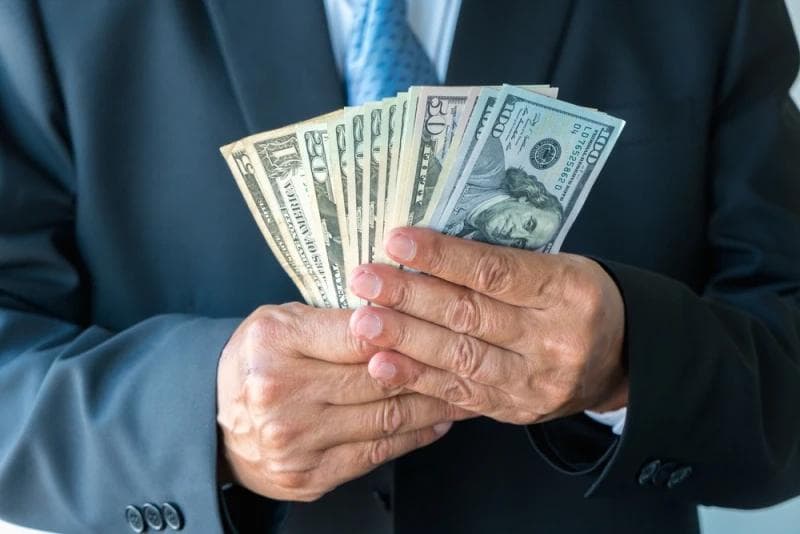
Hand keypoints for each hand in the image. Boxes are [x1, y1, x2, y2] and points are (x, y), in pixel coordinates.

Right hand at [217, 303, 470, 501]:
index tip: (446, 320)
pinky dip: (416, 436)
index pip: (361, 332)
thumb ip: (334, 317)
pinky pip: (378, 452)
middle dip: (434, 366)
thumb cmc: (257, 363)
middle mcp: (282, 393)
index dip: (410, 326)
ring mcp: (296, 441)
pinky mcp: (310, 475)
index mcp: (274, 342)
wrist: (217, 425)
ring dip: (435, 403)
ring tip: (465, 387)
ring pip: (387, 418)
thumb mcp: (281, 321)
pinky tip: (438, 419)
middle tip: (472, 355)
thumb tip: (401, 313)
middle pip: (379, 378)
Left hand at [348, 228, 627, 425]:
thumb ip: (503, 263)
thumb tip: (427, 251)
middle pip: (472, 315)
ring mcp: (535, 382)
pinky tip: (382, 365)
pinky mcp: (516, 411)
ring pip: (461, 357)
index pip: (496, 272)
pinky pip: (460, 395)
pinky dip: (417, 380)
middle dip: (411, 297)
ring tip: (363, 322)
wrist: (622, 359)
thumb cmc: (579, 300)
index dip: (443, 258)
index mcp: (567, 289)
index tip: (397, 242)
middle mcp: (554, 339)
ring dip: (406, 339)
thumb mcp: (558, 267)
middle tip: (366, 281)